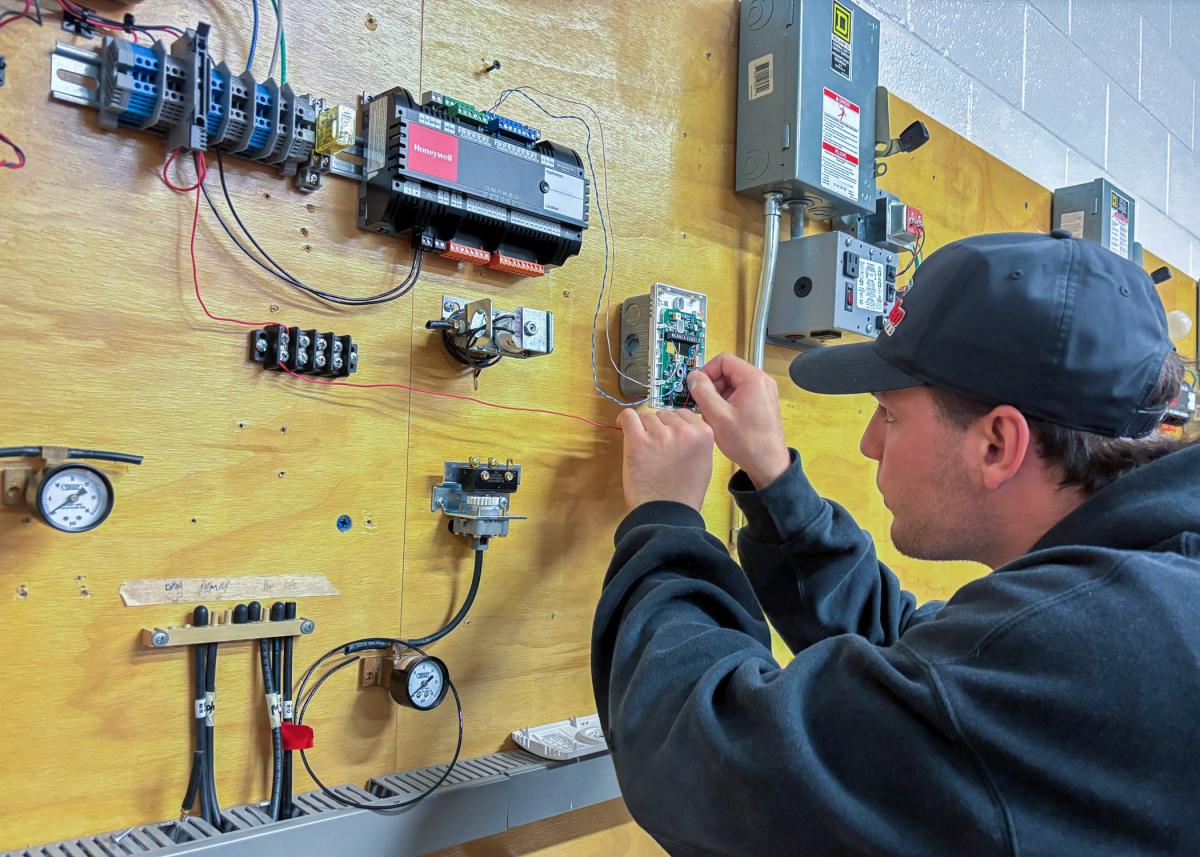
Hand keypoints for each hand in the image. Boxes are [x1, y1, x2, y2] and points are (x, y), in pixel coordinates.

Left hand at [618, 407, 713, 511]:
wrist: (666, 514)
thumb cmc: (684, 495)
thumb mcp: (704, 464)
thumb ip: (696, 441)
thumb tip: (682, 428)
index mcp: (703, 434)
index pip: (685, 414)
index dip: (674, 424)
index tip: (668, 432)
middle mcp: (683, 430)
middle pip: (665, 414)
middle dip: (660, 427)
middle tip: (656, 448)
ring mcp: (660, 434)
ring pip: (647, 416)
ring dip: (644, 429)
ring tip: (645, 449)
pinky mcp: (638, 441)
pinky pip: (629, 416)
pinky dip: (624, 419)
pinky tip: (623, 427)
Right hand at [686, 353, 789, 489]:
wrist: (768, 463)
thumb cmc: (748, 443)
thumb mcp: (717, 416)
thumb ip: (702, 392)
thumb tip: (693, 377)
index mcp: (753, 379)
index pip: (723, 360)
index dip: (706, 371)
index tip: (697, 387)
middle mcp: (761, 381)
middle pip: (727, 371)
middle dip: (712, 386)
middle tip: (703, 405)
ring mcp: (763, 392)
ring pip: (732, 383)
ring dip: (718, 396)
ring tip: (714, 416)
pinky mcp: (762, 402)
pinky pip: (740, 393)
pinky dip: (727, 403)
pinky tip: (723, 420)